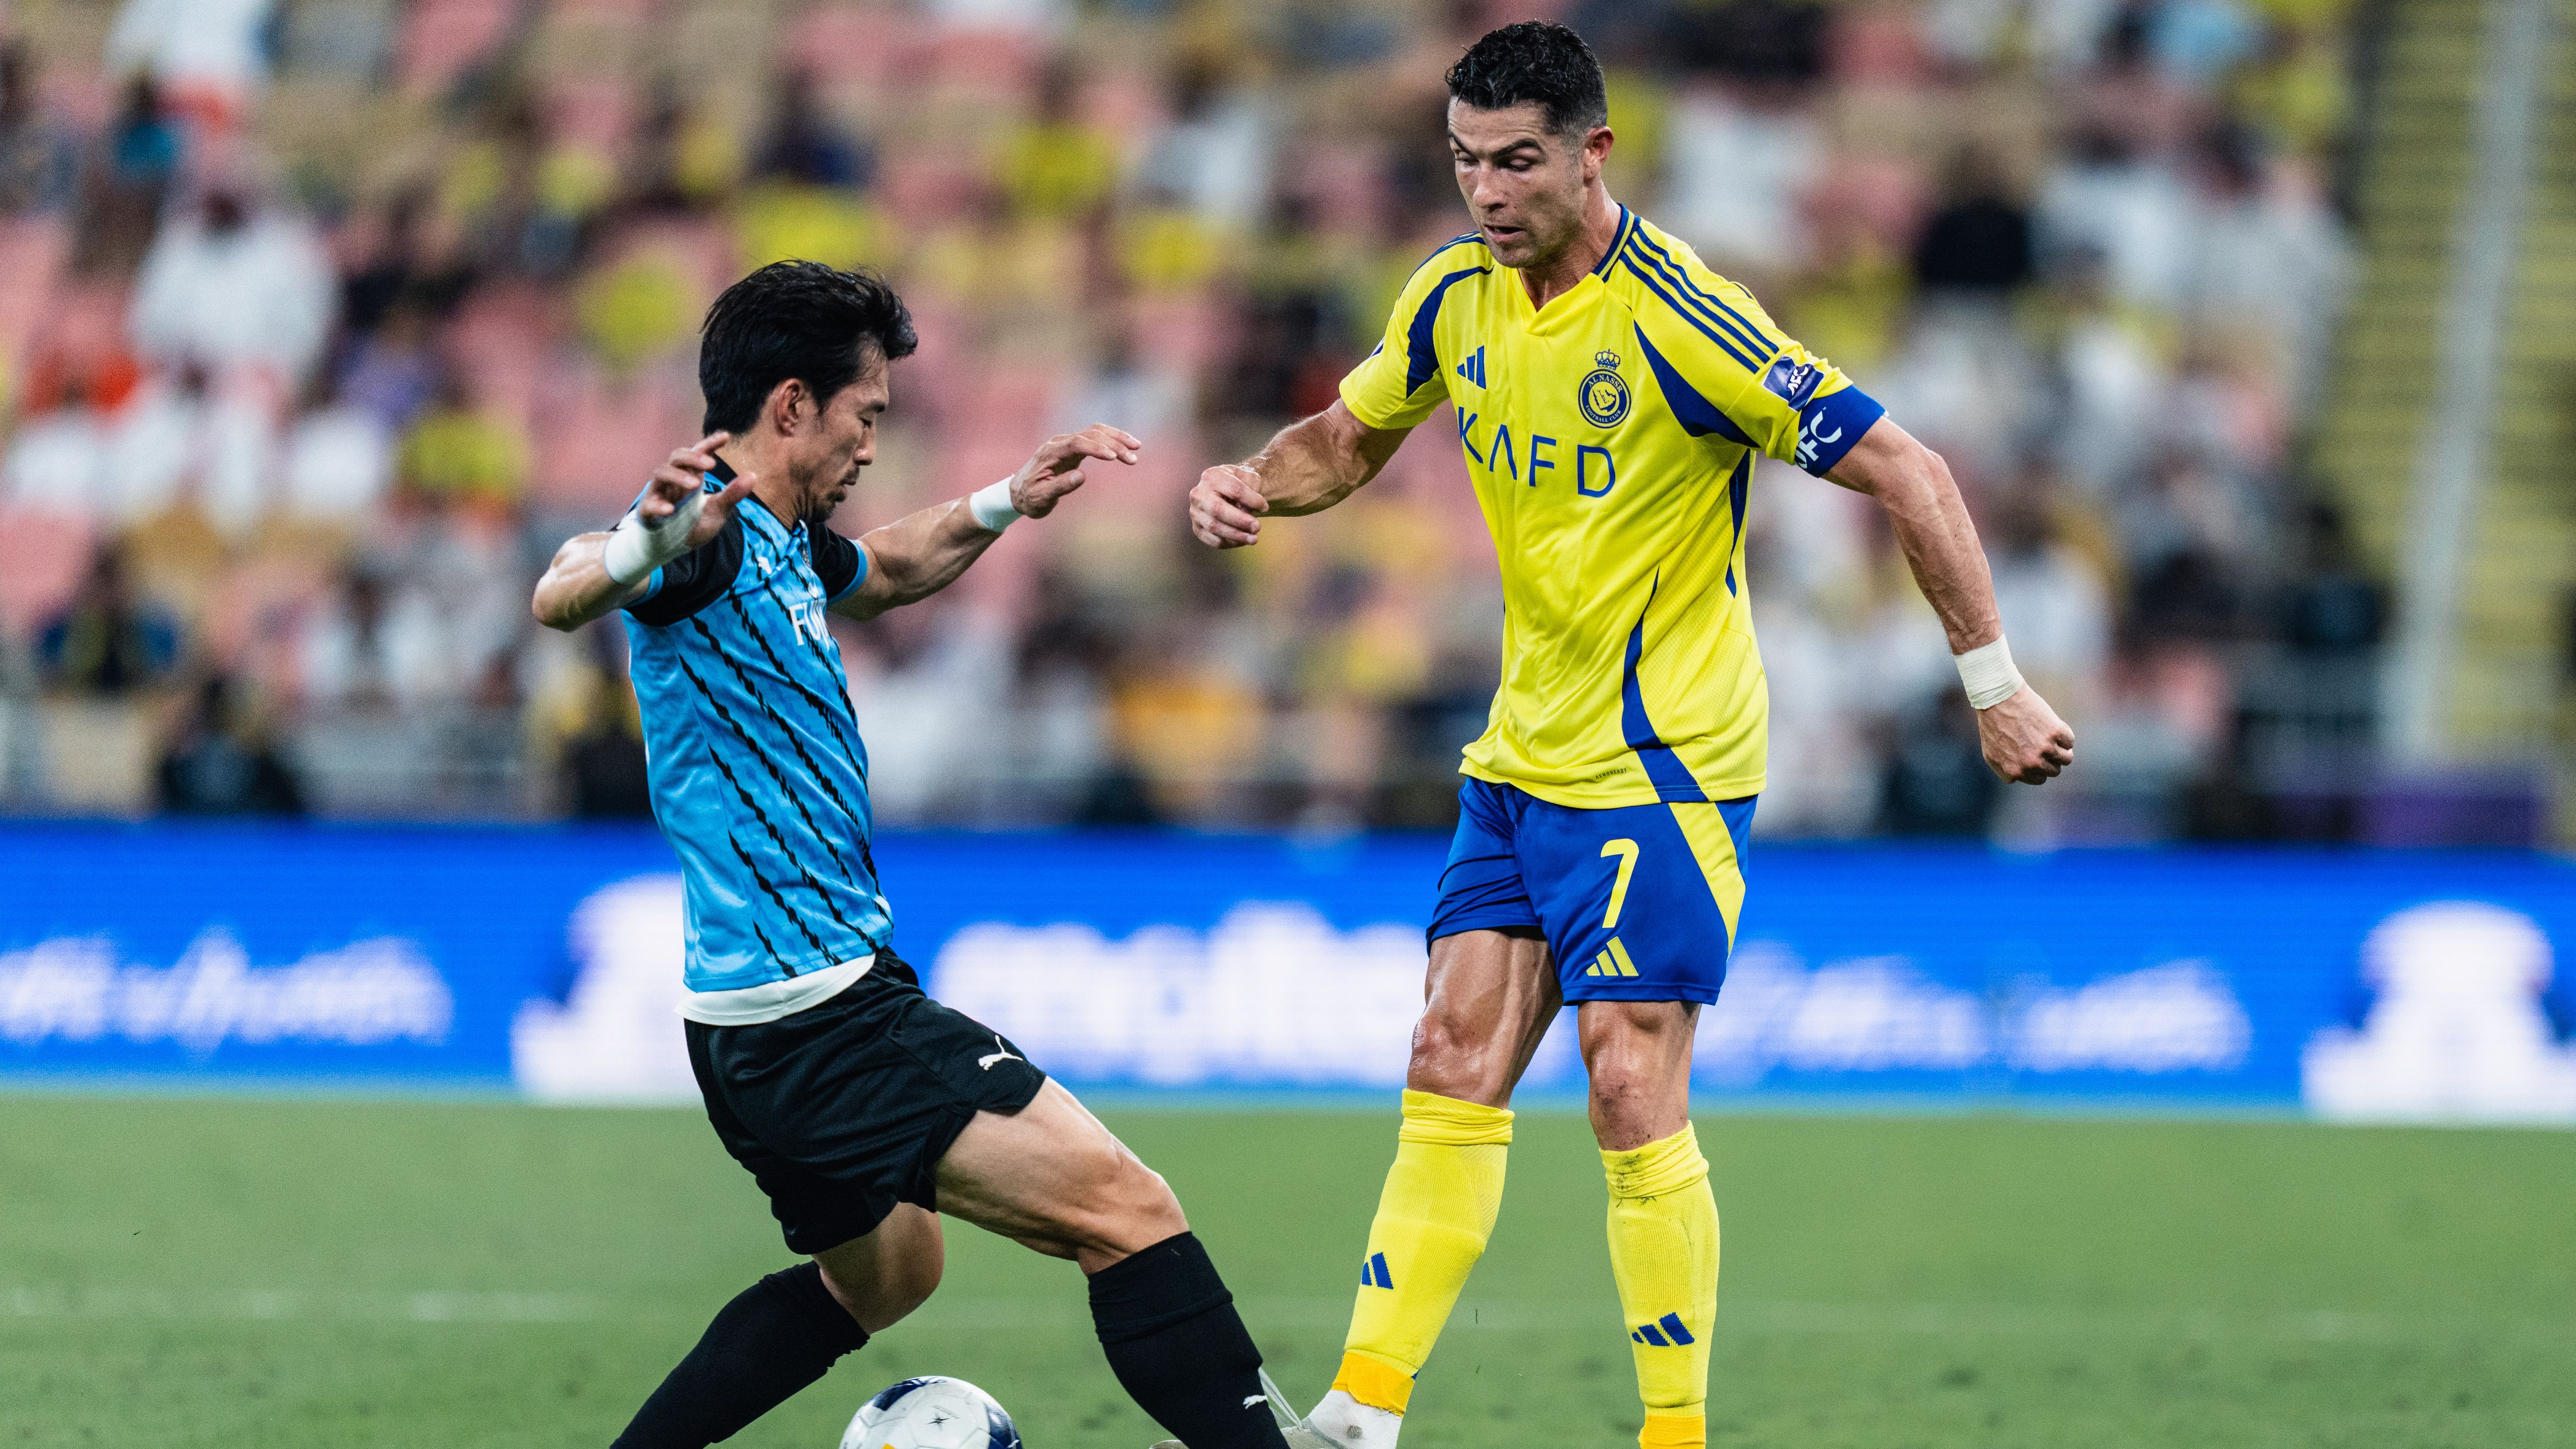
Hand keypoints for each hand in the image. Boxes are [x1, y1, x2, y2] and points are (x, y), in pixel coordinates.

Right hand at [643, 431, 753, 548]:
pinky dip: (658, 505)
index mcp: (692, 477)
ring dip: (677, 476)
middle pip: (677, 456)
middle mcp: (674, 481)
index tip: (726, 437)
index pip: (697, 453)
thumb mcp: (718, 511)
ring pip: (660, 472)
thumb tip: (753, 475)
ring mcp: (659, 494)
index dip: (709, 443)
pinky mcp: (647, 511)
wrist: (673, 549)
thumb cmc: (694, 525)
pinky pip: (648, 504)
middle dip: (693, 457)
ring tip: (695, 485)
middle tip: (712, 465)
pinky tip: (670, 510)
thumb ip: (732, 494)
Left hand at [1010, 423, 1140, 517]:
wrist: (1019, 492)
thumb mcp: (1041, 498)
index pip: (1076, 443)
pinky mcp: (1074, 448)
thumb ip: (1060, 486)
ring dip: (1116, 438)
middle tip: (1132, 458)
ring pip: (1095, 432)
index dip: (1095, 447)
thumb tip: (1082, 476)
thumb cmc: (1029, 497)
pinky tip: (1125, 448)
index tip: (1112, 457)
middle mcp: (1059, 443)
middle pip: (1090, 434)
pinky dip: (1111, 441)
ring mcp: (1067, 443)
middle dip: (1113, 444)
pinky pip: (1095, 439)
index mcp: (1049, 453)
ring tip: (1137, 447)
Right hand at [1189, 463, 1267, 547]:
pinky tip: (1243, 541)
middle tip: (1257, 528)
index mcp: (1212, 476)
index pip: (1233, 490)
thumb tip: (1248, 514)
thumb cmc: (1241, 484)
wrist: (1228, 490)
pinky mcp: (1197, 528)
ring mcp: (1195, 512)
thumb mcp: (1249, 479)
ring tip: (1254, 539)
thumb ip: (1251, 492)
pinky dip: (1230, 543)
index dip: (1251, 500)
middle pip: (1218, 510)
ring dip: (1237, 536)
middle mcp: (1198, 494)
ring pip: (1214, 527)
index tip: (1265, 507)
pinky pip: (1213, 540)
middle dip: (1240, 521)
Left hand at [1977, 686, 2074, 783]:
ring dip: (2062, 749)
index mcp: (2016, 772)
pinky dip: (2064, 734)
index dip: (2040, 767)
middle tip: (2043, 744)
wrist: (1998, 698)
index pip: (2040, 779)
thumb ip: (2006, 770)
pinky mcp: (2055, 732)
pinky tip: (2052, 725)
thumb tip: (2019, 778)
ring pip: (2067, 758)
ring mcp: (2045, 748)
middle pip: (2055, 770)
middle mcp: (2032, 763)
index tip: (2036, 755)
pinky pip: (2069, 741)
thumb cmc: (1993, 724)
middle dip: (2051, 759)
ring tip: (2051, 737)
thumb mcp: (1991, 754)